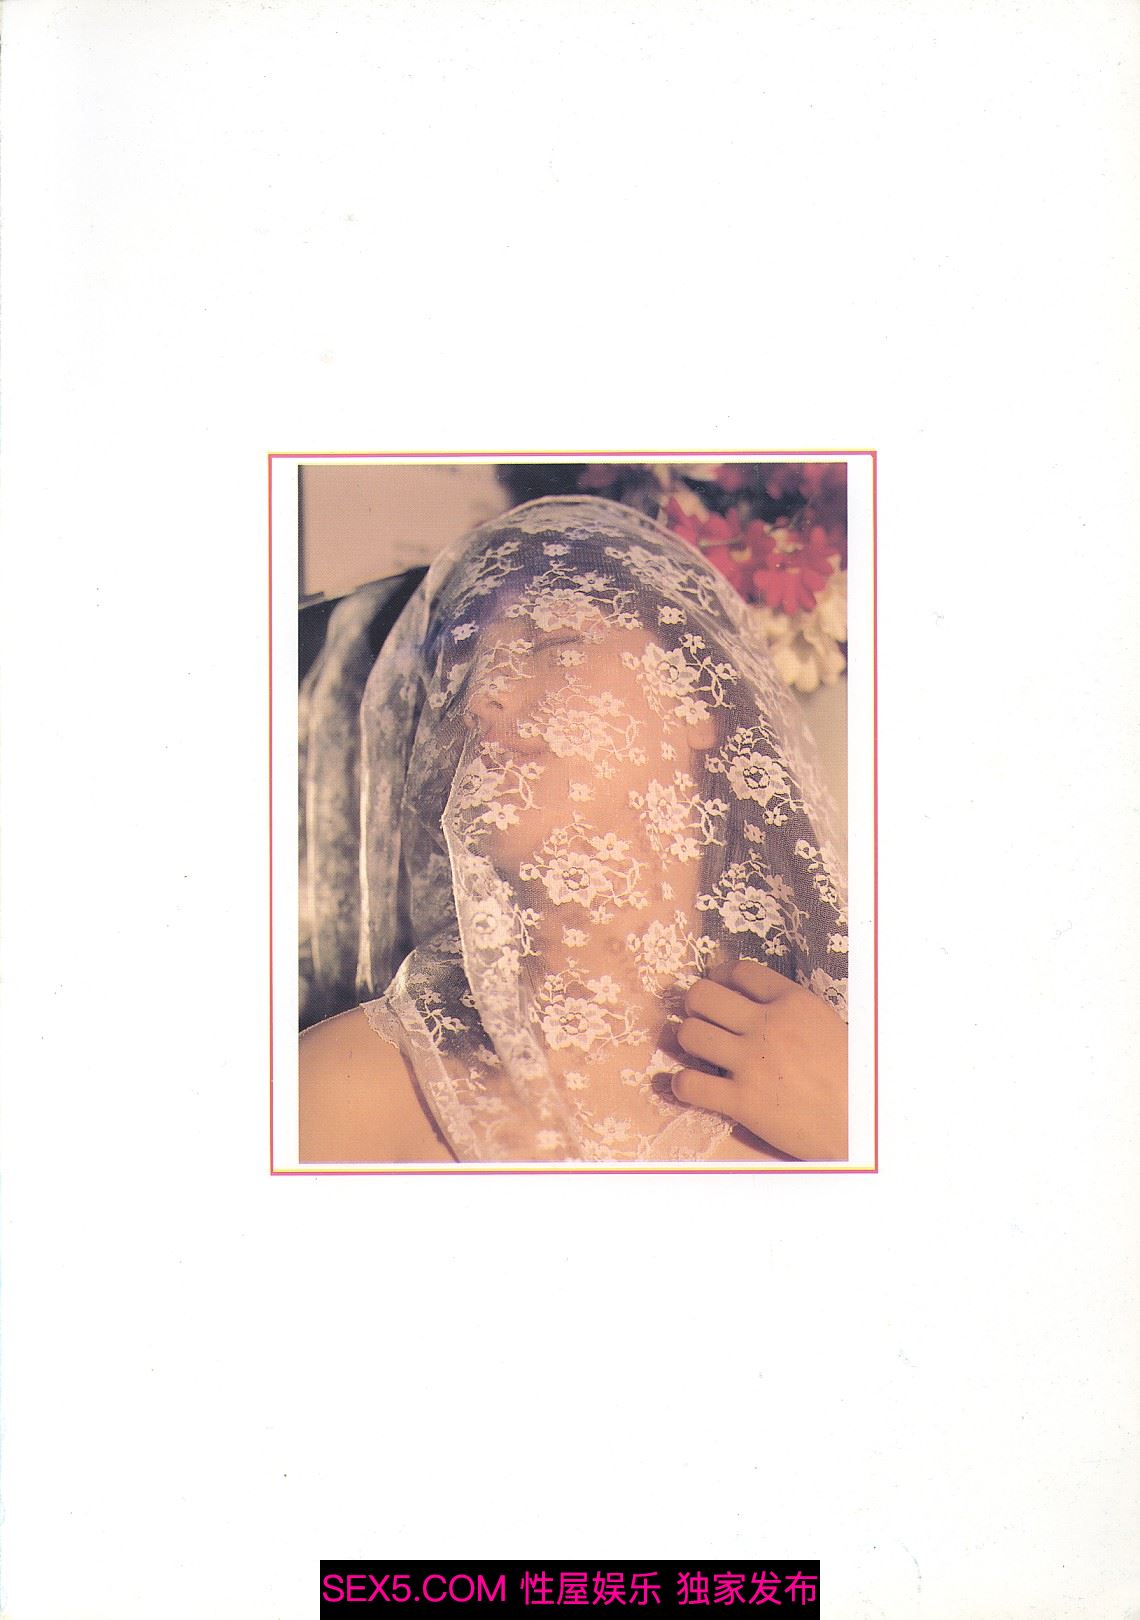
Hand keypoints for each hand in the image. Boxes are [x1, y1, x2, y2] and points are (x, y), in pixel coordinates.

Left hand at [674, 960, 847, 1160]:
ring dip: (686, 1041)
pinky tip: (691, 1086)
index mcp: (793, 1002)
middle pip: (702, 995)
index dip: (720, 977)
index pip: (739, 970)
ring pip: (689, 1034)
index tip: (717, 989)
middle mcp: (769, 1026)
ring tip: (697, 1051)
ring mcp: (753, 1063)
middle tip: (700, 1018)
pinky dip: (682, 1085)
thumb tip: (750, 997)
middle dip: (694, 1004)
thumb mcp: (823, 1024)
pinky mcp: (742, 1102)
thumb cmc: (850, 1076)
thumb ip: (787, 1008)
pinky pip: (690, 1084)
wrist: (861, 1126)